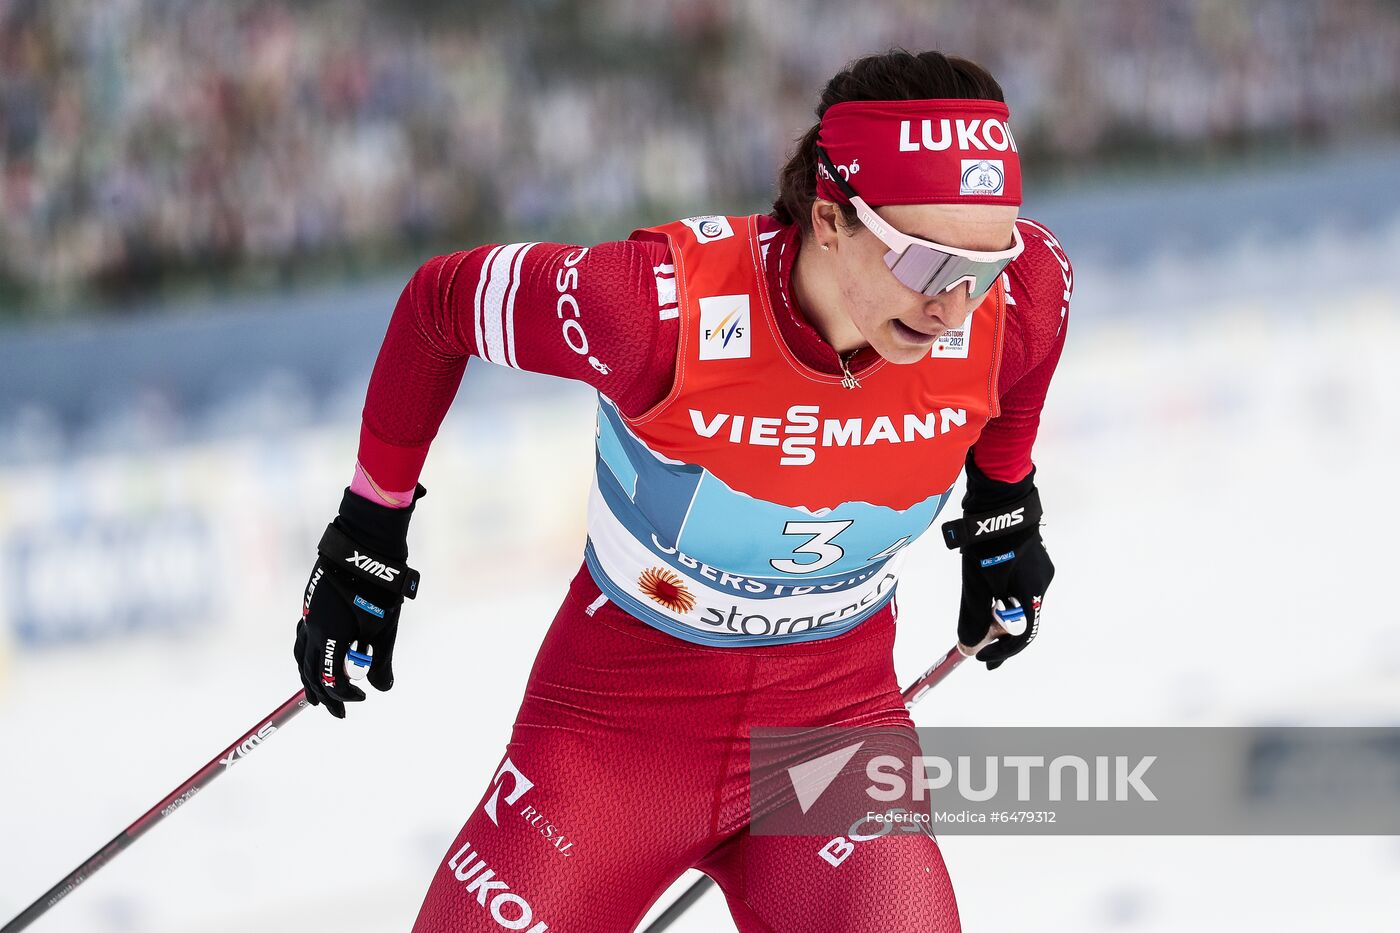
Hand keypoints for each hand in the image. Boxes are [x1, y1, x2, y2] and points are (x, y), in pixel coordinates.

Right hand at [294, 485, 423, 716]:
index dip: (344, 695)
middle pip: (311, 671)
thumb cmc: (378, 589)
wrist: (364, 547)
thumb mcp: (385, 628)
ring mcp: (308, 615)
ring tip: (316, 693)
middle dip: (324, 694)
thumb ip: (381, 661)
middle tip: (336, 713)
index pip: (330, 679)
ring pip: (302, 654)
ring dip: (309, 676)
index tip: (361, 700)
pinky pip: (303, 637)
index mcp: (329, 636)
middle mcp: (312, 628)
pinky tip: (317, 657)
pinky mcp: (311, 605)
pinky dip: (309, 655)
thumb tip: (383, 688)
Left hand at [941, 462, 1052, 670]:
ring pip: (1018, 599)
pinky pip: (1017, 582)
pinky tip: (985, 585)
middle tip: (978, 638)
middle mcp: (1041, 581)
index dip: (1003, 651)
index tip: (983, 658)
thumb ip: (975, 617)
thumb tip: (970, 645)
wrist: (998, 500)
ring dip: (999, 610)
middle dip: (999, 631)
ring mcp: (1038, 565)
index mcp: (1032, 592)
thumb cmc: (989, 544)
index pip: (1023, 634)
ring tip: (978, 607)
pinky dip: (1001, 592)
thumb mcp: (977, 585)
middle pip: (1022, 617)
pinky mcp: (1029, 553)